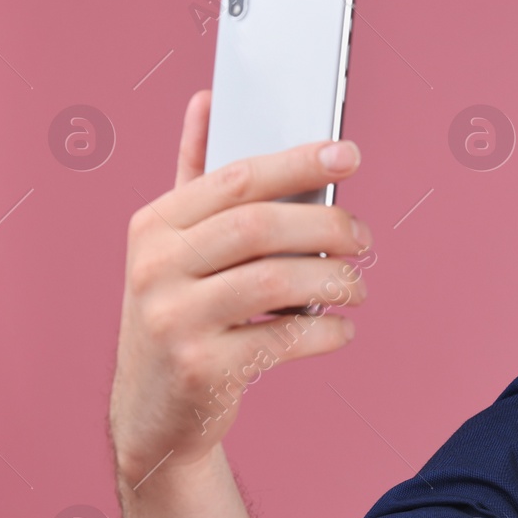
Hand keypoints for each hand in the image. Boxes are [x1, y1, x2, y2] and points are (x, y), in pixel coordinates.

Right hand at [107, 90, 371, 486]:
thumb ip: (195, 177)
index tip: (349, 153)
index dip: (297, 161)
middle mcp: (154, 268)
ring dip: (334, 279)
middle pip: (260, 225)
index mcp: (153, 227)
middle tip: (364, 237)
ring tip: (356, 285)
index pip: (235, 177)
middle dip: (327, 224)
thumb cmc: (181, 317)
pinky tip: (340, 328)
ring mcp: (173, 320)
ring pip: (277, 280)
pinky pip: (284, 336)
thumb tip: (208, 101)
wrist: (155, 416)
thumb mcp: (174, 248)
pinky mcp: (202, 368)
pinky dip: (326, 330)